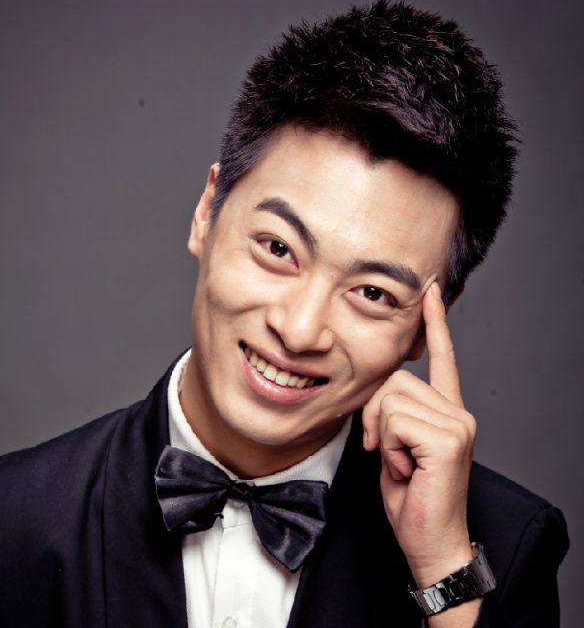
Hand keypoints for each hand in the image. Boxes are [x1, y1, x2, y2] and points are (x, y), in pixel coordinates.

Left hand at [362, 282, 475, 587]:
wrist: (429, 539)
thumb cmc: (411, 495)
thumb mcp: (395, 446)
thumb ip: (393, 414)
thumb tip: (379, 392)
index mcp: (446, 410)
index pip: (442, 358)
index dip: (435, 324)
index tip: (430, 293)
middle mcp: (457, 411)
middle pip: (394, 380)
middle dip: (374, 414)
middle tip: (381, 448)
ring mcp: (457, 423)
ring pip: (391, 398)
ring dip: (382, 434)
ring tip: (399, 461)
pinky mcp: (448, 438)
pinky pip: (394, 420)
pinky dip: (389, 446)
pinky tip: (407, 469)